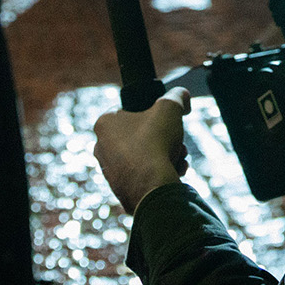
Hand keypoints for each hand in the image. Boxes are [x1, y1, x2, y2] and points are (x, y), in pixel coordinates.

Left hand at [93, 87, 191, 213]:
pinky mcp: (120, 188)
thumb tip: (182, 95)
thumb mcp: (170, 108)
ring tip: (180, 158)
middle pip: (140, 135)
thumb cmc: (154, 143)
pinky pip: (142, 175)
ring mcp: (109, 170)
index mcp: (105, 124)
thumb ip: (177, 96)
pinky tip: (174, 172)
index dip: (152, 112)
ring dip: (165, 155)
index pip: (128, 109)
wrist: (151, 187)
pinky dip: (158, 172)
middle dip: (164, 138)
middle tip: (179, 142)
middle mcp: (101, 147)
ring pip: (143, 156)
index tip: (166, 119)